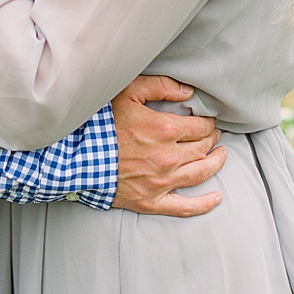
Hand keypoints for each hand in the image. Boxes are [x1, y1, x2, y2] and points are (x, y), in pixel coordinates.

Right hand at [111, 75, 225, 216]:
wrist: (72, 158)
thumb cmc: (99, 124)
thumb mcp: (128, 93)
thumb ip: (161, 86)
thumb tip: (188, 92)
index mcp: (164, 129)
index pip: (200, 127)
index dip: (207, 122)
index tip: (206, 121)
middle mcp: (167, 157)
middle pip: (203, 148)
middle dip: (211, 139)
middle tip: (212, 135)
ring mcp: (160, 182)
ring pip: (201, 173)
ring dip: (216, 163)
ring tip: (221, 156)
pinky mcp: (150, 201)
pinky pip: (184, 207)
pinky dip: (204, 204)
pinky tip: (217, 198)